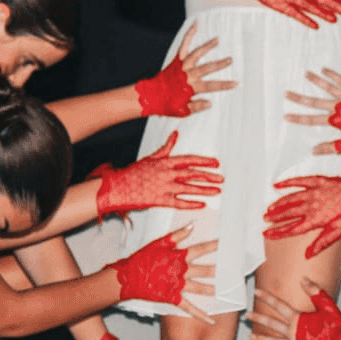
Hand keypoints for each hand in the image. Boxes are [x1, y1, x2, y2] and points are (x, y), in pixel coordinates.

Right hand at [92, 132, 222, 219]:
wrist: (119, 186)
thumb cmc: (135, 172)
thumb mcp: (152, 157)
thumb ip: (167, 147)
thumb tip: (176, 135)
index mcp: (166, 162)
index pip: (190, 160)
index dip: (204, 161)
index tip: (216, 163)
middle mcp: (167, 174)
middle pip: (193, 174)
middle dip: (209, 176)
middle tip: (221, 179)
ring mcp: (164, 187)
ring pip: (189, 188)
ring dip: (204, 190)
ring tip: (217, 191)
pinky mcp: (160, 200)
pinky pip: (179, 202)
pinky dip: (191, 204)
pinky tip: (202, 204)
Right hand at [109, 226, 217, 321]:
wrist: (126, 278)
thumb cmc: (142, 258)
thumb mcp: (159, 242)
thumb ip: (177, 235)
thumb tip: (192, 225)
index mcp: (178, 256)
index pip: (201, 249)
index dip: (214, 246)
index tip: (226, 244)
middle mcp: (181, 271)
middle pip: (204, 270)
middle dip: (219, 270)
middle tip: (232, 270)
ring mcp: (177, 285)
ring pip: (200, 288)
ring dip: (212, 289)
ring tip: (224, 290)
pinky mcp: (172, 298)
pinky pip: (189, 308)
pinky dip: (201, 315)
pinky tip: (211, 320)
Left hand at [134, 21, 235, 116]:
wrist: (150, 96)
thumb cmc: (167, 104)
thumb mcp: (182, 111)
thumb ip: (196, 106)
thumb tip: (210, 103)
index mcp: (189, 88)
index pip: (211, 86)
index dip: (224, 85)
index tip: (236, 83)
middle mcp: (186, 75)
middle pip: (206, 68)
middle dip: (219, 64)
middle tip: (230, 59)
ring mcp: (181, 66)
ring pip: (196, 53)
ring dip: (207, 46)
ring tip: (217, 40)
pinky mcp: (176, 60)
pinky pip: (184, 45)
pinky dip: (189, 34)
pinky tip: (196, 24)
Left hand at [247, 280, 340, 339]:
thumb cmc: (335, 326)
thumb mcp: (326, 304)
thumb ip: (314, 291)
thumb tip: (303, 279)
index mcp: (297, 319)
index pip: (279, 305)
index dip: (267, 298)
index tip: (256, 292)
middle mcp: (292, 332)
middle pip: (272, 323)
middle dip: (258, 318)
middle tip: (247, 315)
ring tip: (250, 338)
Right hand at [263, 176, 340, 258]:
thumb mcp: (338, 232)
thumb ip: (321, 243)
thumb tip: (309, 254)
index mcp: (315, 220)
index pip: (292, 228)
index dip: (278, 232)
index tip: (267, 234)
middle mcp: (312, 206)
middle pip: (288, 213)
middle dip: (275, 217)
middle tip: (265, 219)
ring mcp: (313, 193)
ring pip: (291, 198)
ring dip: (278, 203)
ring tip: (269, 208)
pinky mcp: (317, 181)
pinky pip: (299, 181)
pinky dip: (287, 182)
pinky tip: (278, 184)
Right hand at [284, 68, 340, 154]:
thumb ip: (330, 147)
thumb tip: (313, 151)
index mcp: (336, 120)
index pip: (312, 119)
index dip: (298, 118)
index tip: (285, 116)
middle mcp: (339, 106)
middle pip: (314, 102)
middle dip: (299, 98)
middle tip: (287, 93)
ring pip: (327, 87)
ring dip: (315, 80)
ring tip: (306, 74)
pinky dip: (332, 74)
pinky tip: (324, 69)